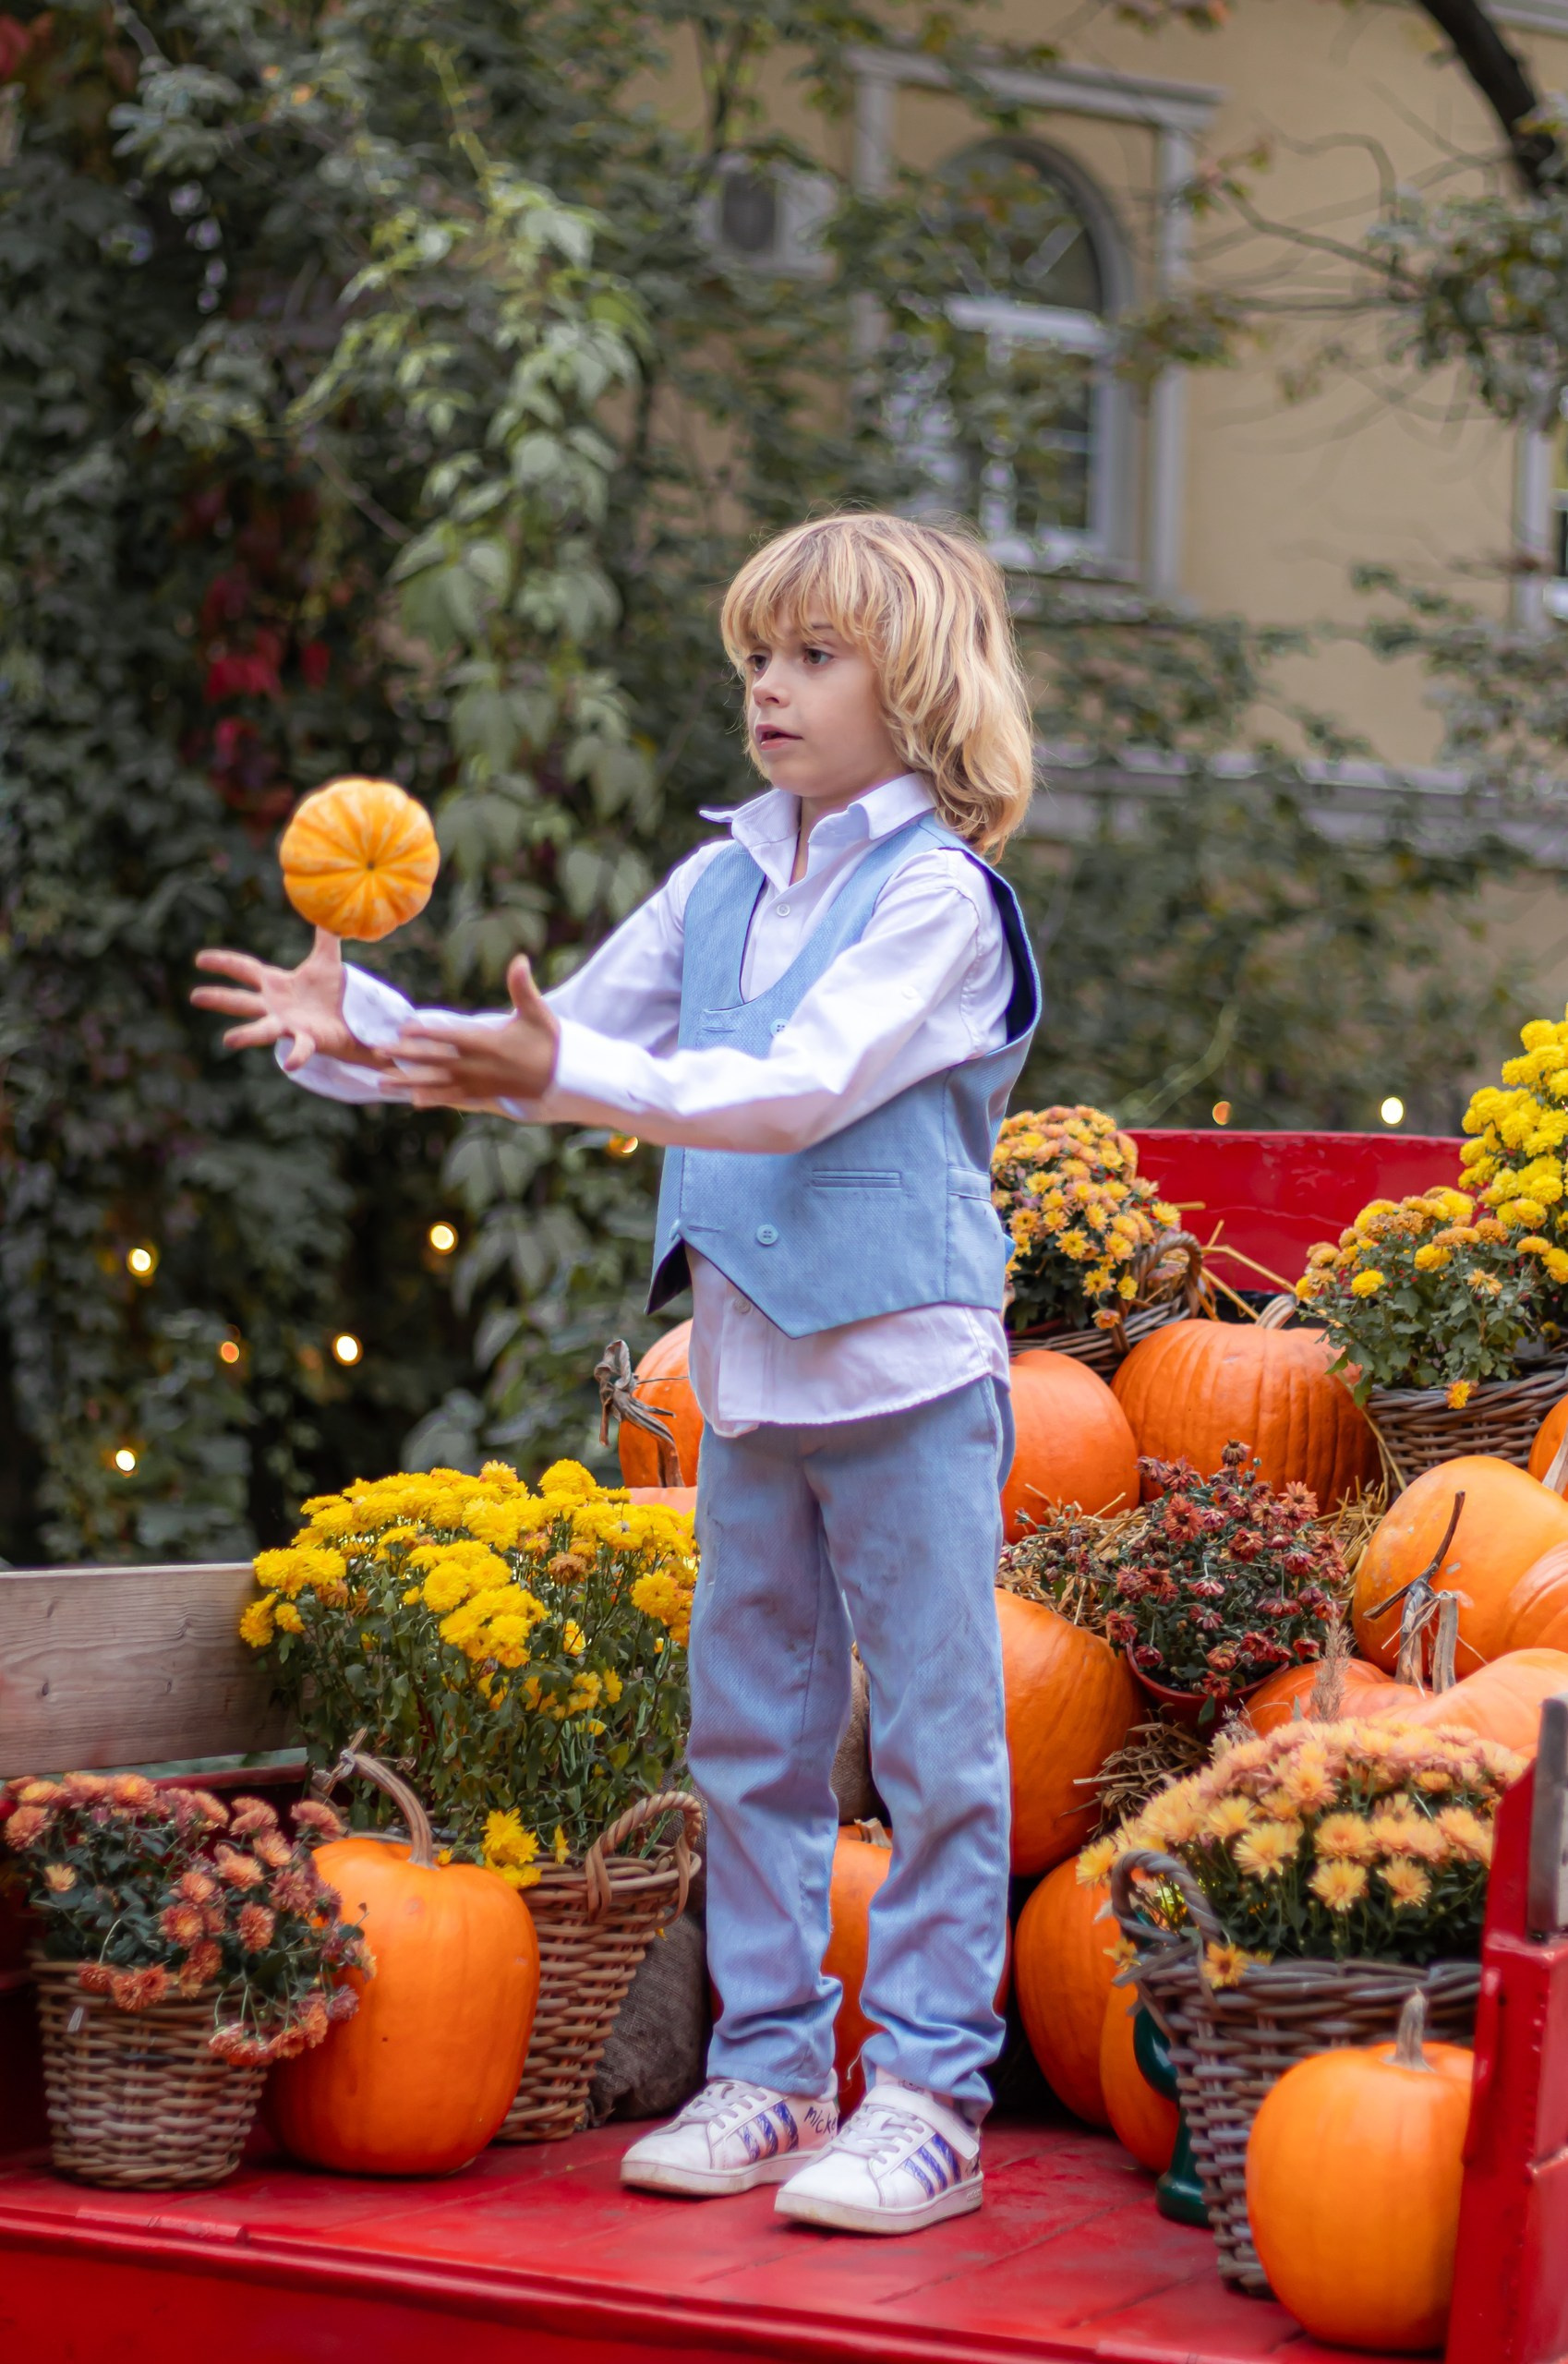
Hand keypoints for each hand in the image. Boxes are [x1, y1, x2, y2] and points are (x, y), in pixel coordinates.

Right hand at [191, 929, 383, 1071]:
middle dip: (219, 998)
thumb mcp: (327, 960)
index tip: (199, 959)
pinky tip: (289, 1064)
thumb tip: (324, 909)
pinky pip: (300, 1049)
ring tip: (229, 1040)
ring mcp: (288, 1025)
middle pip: (241, 1001)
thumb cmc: (330, 992)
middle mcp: (274, 1006)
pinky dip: (296, 1056)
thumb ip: (325, 936)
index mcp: (275, 984)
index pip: (244, 969)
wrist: (349, 1020)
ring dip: (247, 1035)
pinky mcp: (308, 1040)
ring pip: (263, 1030)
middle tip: (195, 997)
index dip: (223, 962)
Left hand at [388, 956, 560, 1109]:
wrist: (562, 1080)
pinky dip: (433, 1098)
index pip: (448, 1036)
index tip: (401, 1029)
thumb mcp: (538, 1012)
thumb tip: (520, 959)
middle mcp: (477, 1066)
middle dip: (403, 1057)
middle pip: (432, 1061)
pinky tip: (413, 1100)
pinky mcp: (483, 1096)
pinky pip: (452, 1099)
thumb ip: (523, 987)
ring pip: (435, 1083)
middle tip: (375, 1053)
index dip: (423, 1033)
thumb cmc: (548, 1043)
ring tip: (381, 1083)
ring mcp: (478, 1084)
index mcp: (486, 1043)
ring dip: (407, 1082)